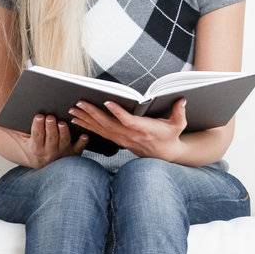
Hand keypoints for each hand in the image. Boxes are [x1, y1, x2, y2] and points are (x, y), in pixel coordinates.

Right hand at [0, 112, 88, 168]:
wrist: (44, 163)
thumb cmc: (29, 146)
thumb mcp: (15, 139)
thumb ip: (0, 127)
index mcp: (35, 149)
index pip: (36, 137)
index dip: (37, 127)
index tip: (38, 116)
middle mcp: (50, 153)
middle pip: (51, 139)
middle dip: (50, 128)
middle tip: (50, 116)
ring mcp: (63, 153)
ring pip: (64, 142)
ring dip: (64, 132)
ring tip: (62, 121)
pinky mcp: (74, 153)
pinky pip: (80, 148)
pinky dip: (83, 141)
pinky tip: (84, 133)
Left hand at [68, 98, 189, 162]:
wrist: (166, 154)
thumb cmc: (171, 136)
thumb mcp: (179, 125)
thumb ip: (179, 112)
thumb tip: (182, 100)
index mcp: (144, 130)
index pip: (129, 121)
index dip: (118, 112)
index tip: (108, 102)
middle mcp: (130, 136)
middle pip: (108, 124)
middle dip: (92, 113)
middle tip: (79, 103)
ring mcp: (122, 139)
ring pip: (101, 129)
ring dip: (86, 119)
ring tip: (72, 110)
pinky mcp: (118, 140)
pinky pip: (100, 133)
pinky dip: (87, 126)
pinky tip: (77, 120)